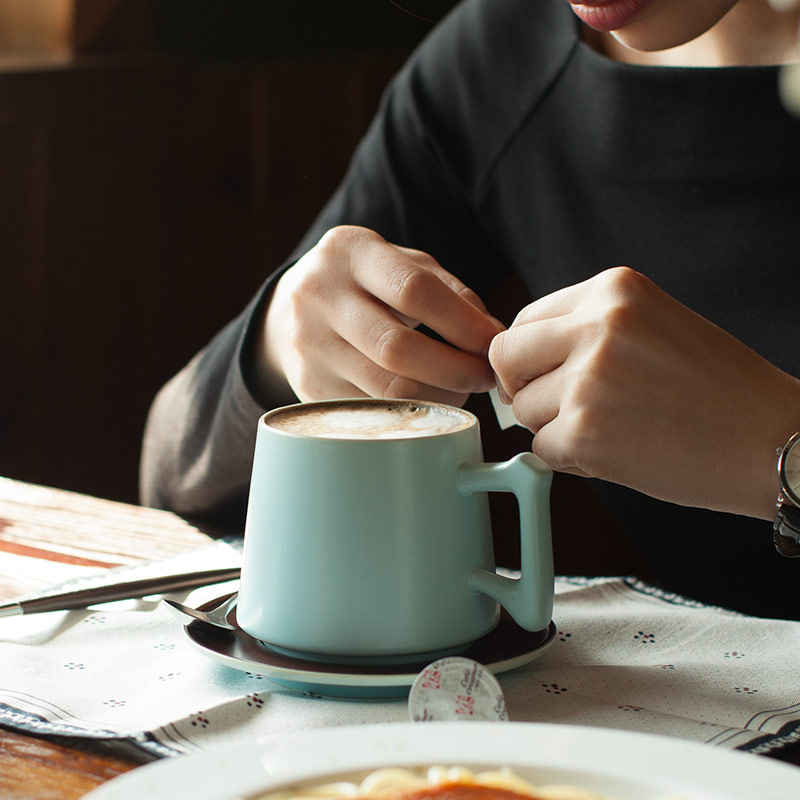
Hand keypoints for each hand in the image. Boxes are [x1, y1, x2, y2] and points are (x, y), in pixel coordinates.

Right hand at [254, 226, 502, 406]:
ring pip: (384, 388)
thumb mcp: (402, 266)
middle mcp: (320, 296)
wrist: (291, 309)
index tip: (493, 344)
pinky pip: (371, 409)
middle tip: (484, 377)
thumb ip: (450, 292)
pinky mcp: (308, 386)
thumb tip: (492, 336)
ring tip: (462, 390)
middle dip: (453, 368)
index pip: (413, 290)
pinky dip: (410, 410)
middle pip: (396, 347)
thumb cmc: (365, 285)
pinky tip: (428, 401)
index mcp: (350, 253)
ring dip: (437, 396)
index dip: (462, 323)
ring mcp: (309, 345)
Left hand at [489, 267, 799, 519]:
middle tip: (559, 407)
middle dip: (524, 387)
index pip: (525, 319)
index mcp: (613, 290)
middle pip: (506, 358)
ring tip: (610, 428)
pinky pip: (541, 448)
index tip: (546, 375)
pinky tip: (615, 452)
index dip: (528, 355)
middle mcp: (596, 326)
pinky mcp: (586, 433)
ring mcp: (588, 380)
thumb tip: (512, 362)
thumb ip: (584, 330)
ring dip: (553, 426)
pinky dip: (569, 458)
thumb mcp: (652, 324)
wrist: (770, 439)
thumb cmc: (717, 388)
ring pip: (522, 409)